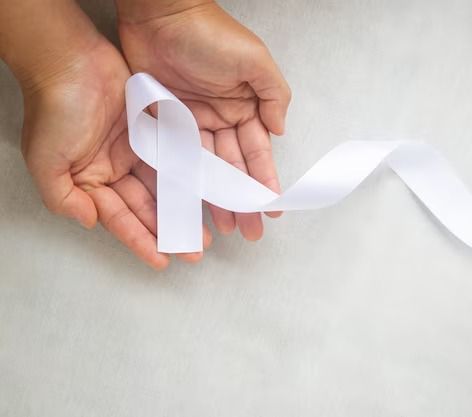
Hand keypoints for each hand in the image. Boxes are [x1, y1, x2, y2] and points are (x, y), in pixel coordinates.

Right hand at [20, 35, 209, 268]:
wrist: (70, 58)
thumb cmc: (54, 109)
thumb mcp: (46, 161)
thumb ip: (64, 198)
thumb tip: (89, 222)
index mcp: (90, 181)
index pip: (120, 218)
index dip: (141, 242)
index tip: (163, 262)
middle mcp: (114, 169)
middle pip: (148, 207)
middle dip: (170, 231)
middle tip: (196, 250)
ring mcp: (135, 149)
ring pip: (165, 185)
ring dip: (184, 207)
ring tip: (207, 228)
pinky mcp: (152, 129)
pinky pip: (174, 156)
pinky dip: (189, 173)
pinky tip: (206, 190)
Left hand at [117, 0, 291, 240]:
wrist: (160, 14)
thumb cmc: (210, 34)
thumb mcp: (254, 60)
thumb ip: (274, 95)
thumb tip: (279, 131)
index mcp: (245, 108)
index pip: (257, 153)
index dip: (265, 181)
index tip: (271, 208)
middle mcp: (220, 121)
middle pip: (233, 170)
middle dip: (243, 201)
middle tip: (250, 233)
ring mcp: (191, 125)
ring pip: (206, 171)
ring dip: (216, 200)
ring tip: (224, 229)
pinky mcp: (164, 124)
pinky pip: (175, 160)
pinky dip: (183, 183)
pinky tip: (190, 205)